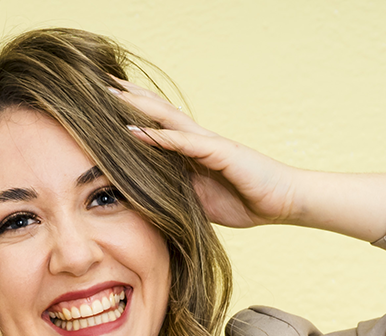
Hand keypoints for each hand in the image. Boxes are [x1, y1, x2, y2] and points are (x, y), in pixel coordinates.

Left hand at [112, 78, 303, 227]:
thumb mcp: (198, 199)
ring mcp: (209, 143)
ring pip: (167, 119)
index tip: (104, 104)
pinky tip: (138, 132)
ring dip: (140, 107)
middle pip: (158, 112)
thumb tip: (145, 197)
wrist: (283, 201)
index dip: (132, 114)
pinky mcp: (220, 153)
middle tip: (102, 84)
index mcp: (192, 151)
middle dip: (130, 99)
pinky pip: (184, 143)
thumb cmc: (244, 199)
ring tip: (113, 95)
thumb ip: (176, 191)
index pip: (157, 126)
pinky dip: (160, 137)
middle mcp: (198, 140)